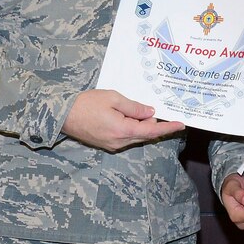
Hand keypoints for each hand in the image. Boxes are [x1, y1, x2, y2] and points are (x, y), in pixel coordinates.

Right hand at [61, 89, 184, 151]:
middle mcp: (119, 142)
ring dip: (142, 126)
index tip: (181, 124)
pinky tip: (131, 118)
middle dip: (155, 126)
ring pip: (135, 136)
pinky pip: (126, 137)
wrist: (62, 115)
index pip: (151, 131)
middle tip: (163, 113)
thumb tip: (151, 113)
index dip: (167, 128)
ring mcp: (112, 145)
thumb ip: (134, 107)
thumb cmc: (86, 103)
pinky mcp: (106, 144)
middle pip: (145, 135)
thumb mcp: (113, 99)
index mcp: (122, 130)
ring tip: (142, 112)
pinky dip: (132, 129)